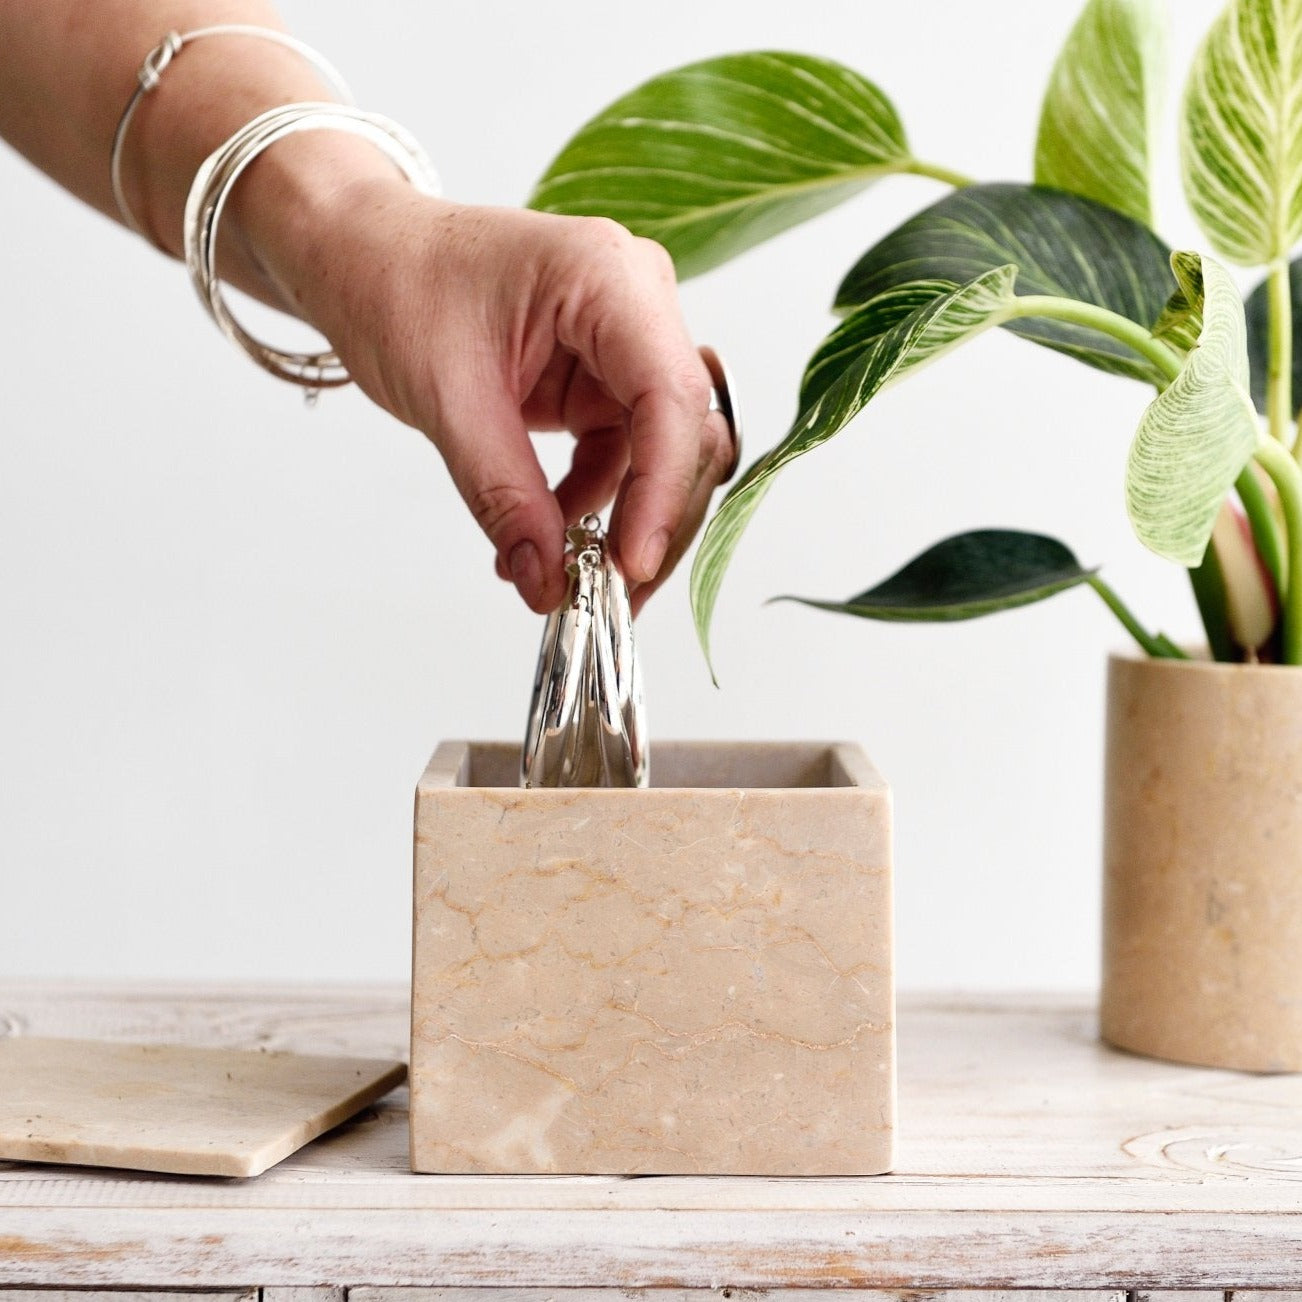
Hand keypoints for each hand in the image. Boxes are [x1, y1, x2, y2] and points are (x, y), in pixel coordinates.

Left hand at [252, 173, 735, 613]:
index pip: (669, 396)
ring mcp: (624, 346)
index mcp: (609, 277)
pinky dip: (592, 509)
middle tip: (613, 596)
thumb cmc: (395, 282)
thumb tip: (549, 583)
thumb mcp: (447, 398)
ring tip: (568, 581)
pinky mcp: (602, 382)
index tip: (631, 564)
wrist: (362, 256)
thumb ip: (504, 496)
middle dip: (654, 520)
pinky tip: (547, 543)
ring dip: (624, 524)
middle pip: (685, 433)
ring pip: (662, 457)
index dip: (662, 489)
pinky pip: (622, 460)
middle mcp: (636, 306)